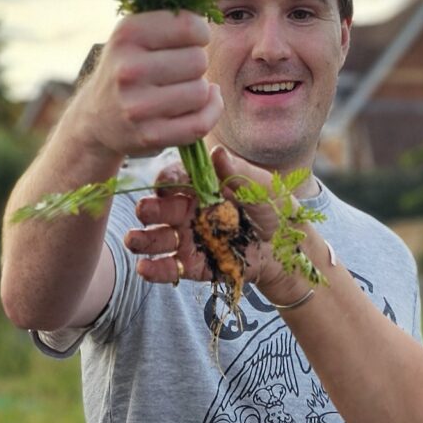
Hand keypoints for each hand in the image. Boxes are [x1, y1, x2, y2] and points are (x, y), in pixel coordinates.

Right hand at [68, 11, 220, 164]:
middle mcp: (128, 69)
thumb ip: (169, 17)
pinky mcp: (149, 136)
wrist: (96, 118)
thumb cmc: (128, 67)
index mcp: (127, 34)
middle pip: (198, 61)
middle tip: (180, 69)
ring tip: (183, 87)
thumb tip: (209, 2)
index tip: (192, 39)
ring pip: (200, 92)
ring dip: (200, 90)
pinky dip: (210, 112)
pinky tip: (203, 104)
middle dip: (196, 64)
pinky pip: (200, 123)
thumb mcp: (135, 34)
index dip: (199, 32)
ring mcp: (137, 106)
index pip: (189, 26)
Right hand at [127, 146, 322, 298]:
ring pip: (158, 238)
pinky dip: (155, 270)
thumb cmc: (277, 210)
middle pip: (160, 208)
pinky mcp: (193, 265)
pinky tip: (144, 268)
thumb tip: (217, 152)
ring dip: (142, 239)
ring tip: (133, 241)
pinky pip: (170, 268)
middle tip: (143, 211)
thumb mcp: (264, 187)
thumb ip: (239, 172)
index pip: (176, 180)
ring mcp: (189, 238)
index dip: (167, 180)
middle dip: (149, 209)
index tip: (164, 184)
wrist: (289, 250)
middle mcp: (189, 211)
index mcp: (202, 187)